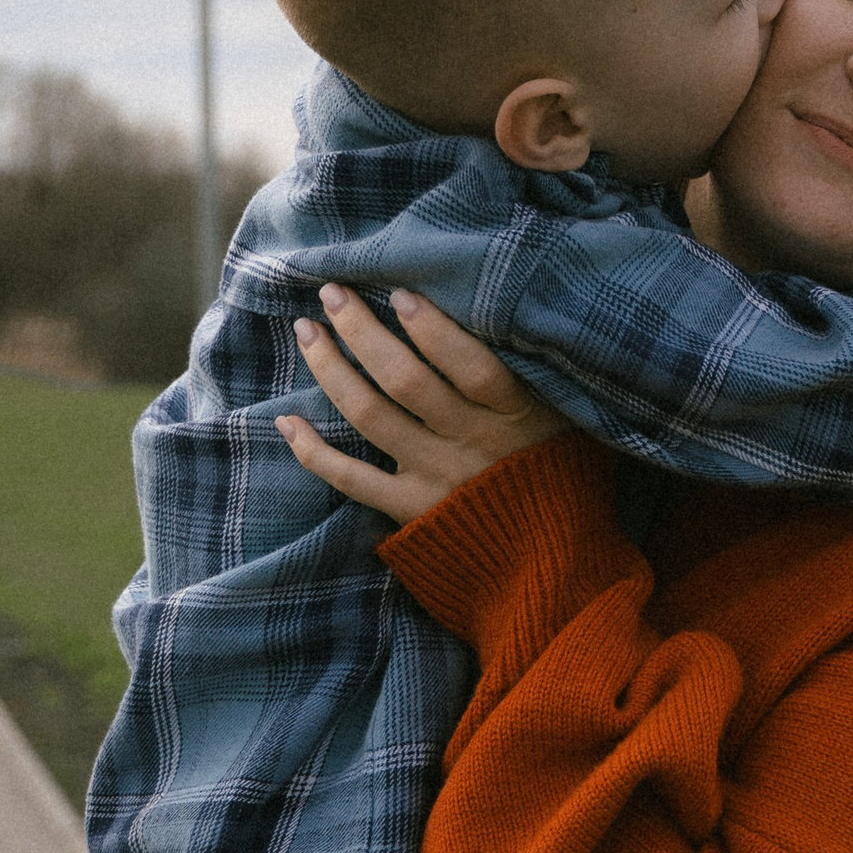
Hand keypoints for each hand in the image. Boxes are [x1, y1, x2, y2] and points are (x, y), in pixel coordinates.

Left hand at [278, 285, 569, 523]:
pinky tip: (286, 419)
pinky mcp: (411, 511)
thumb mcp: (567, 419)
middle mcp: (470, 445)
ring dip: (331, 368)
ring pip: (370, 416)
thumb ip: (534, 376)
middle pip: (406, 381)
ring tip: (308, 331)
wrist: (552, 561)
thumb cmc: (561, 474)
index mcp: (515, 417)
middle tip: (332, 293)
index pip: (470, 365)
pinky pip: (351, 479)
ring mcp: (436, 478)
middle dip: (362, 330)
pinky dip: (312, 450)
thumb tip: (497, 312)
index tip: (399, 292)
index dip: (432, 328)